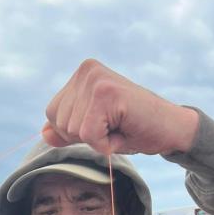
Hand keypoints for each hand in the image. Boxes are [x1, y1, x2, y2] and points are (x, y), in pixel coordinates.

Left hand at [42, 59, 198, 155]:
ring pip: (74, 131)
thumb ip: (68, 131)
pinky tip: (123, 130)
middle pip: (61, 123)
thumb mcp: (94, 131)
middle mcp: (86, 70)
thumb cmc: (134, 129)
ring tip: (119, 127)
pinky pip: (89, 135)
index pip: (53, 115)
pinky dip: (106, 144)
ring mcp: (96, 79)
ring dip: (98, 141)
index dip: (76, 132)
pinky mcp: (107, 93)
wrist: (170, 129)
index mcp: (81, 74)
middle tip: (114, 126)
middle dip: (86, 137)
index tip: (104, 124)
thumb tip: (43, 133)